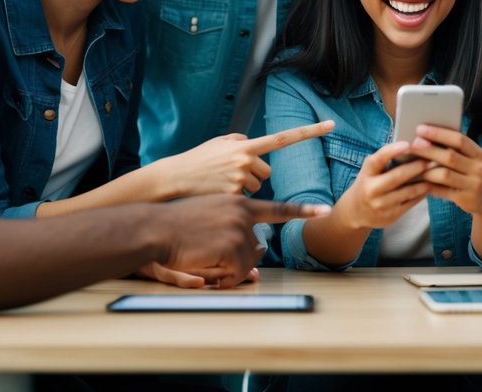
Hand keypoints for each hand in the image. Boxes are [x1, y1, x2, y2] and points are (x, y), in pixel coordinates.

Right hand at [158, 121, 334, 196]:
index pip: (282, 138)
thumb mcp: (219, 143)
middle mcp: (245, 160)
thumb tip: (256, 147)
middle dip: (253, 173)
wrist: (173, 179)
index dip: (309, 131)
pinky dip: (235, 198)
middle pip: (266, 171)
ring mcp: (240, 180)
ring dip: (243, 186)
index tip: (331, 124)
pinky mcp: (234, 198)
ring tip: (221, 182)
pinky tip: (218, 194)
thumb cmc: (198, 160)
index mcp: (244, 146)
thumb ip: (241, 142)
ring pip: (257, 186)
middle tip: (229, 173)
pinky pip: (246, 199)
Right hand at [158, 194, 329, 287]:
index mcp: (239, 203)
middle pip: (255, 248)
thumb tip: (259, 252)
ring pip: (246, 262)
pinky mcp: (231, 245)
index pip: (278, 208)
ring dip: (228, 271)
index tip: (325, 210)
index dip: (303, 211)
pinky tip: (205, 268)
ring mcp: (238, 228)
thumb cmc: (177, 224)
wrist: (156, 228)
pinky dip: (225, 279)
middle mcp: (242, 212)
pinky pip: (238, 273)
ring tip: (204, 260)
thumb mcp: (210, 213)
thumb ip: (235, 226)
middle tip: (213, 258)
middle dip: (239, 261)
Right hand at [333, 141, 431, 230]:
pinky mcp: (391, 215)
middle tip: (431, 158)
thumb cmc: (368, 183)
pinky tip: (430, 185)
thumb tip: (412, 147)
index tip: (408, 144)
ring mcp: (381, 204)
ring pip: (409, 191)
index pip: (378, 160)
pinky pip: (411, 202)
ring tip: (436, 171)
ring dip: (425, 181)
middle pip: (398, 176)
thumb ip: (385, 160)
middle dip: (417, 167)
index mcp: (367, 174)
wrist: (356, 212)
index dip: (392, 151)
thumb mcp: (370, 171)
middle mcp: (372, 190)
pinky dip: (422, 193)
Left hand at [411, 124, 481, 215]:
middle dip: (429, 150)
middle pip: (450, 156)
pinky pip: (442, 191)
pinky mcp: (466, 199)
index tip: (421, 129)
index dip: (439, 133)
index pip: (459, 140)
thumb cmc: (474, 173)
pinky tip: (417, 181)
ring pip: (445, 175)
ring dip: (426, 169)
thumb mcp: (472, 159)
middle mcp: (478, 168)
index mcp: (478, 153)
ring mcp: (473, 184)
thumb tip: (426, 137)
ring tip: (411, 165)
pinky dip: (429, 185)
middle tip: (412, 145)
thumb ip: (455, 149)